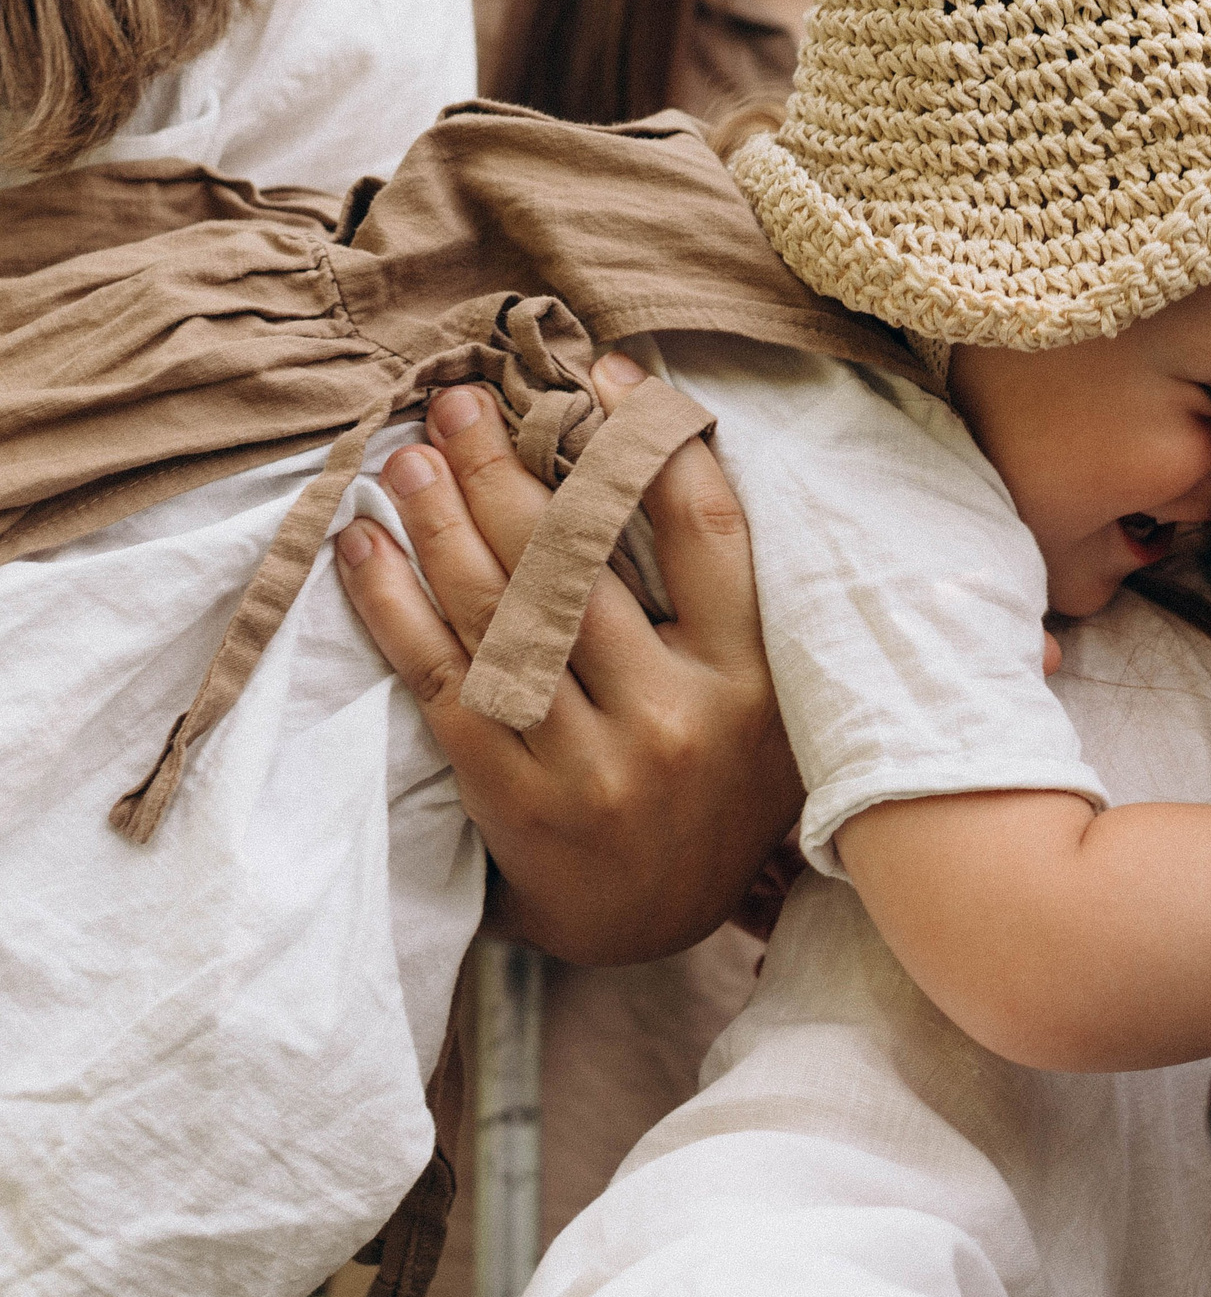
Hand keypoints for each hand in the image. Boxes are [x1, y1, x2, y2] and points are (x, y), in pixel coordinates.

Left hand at [334, 353, 801, 963]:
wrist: (657, 928)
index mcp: (753, 676)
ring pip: (506, 613)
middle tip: (462, 401)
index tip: (599, 369)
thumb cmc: (710, 787)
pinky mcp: (519, 801)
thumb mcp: (760, 698)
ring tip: (409, 456)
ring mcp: (598, 764)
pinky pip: (443, 682)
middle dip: (512, 466)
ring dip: (443, 520)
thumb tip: (645, 447)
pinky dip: (394, 607)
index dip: (650, 435)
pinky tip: (364, 550)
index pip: (705, 524)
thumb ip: (724, 599)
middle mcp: (682, 715)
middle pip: (584, 559)